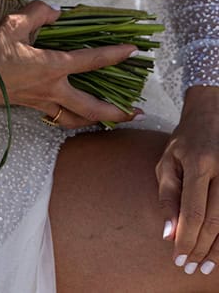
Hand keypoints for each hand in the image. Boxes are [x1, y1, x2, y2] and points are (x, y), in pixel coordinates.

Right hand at [0, 0, 139, 127]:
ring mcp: (41, 101)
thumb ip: (38, 14)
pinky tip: (74, 114)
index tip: (134, 51)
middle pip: (92, 106)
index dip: (115, 54)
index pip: (91, 60)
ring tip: (112, 118)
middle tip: (137, 110)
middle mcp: (52, 89)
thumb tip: (56, 12)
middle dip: (117, 110)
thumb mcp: (12, 24)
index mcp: (52, 67)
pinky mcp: (28, 106)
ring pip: (76, 118)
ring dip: (97, 120)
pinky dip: (72, 118)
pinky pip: (58, 117)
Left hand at [157, 85, 218, 275]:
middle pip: (214, 220)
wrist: (212, 115)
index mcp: (199, 163)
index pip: (193, 210)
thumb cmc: (185, 140)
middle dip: (200, 248)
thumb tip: (168, 233)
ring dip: (216, 249)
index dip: (186, 238)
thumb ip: (167, 196)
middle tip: (189, 266)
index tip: (178, 258)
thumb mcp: (168, 161)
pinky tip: (218, 249)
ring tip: (204, 266)